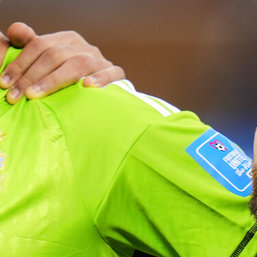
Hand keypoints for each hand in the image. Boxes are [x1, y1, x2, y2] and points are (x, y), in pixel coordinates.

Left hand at [0, 22, 124, 103]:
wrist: (103, 98)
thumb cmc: (69, 82)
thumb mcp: (46, 64)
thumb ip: (29, 47)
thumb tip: (15, 29)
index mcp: (67, 40)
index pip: (39, 45)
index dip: (19, 64)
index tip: (4, 84)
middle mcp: (85, 47)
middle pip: (55, 55)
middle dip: (31, 76)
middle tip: (16, 96)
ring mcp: (102, 60)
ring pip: (78, 64)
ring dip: (54, 81)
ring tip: (36, 95)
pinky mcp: (117, 75)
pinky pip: (111, 73)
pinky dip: (100, 78)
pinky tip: (86, 87)